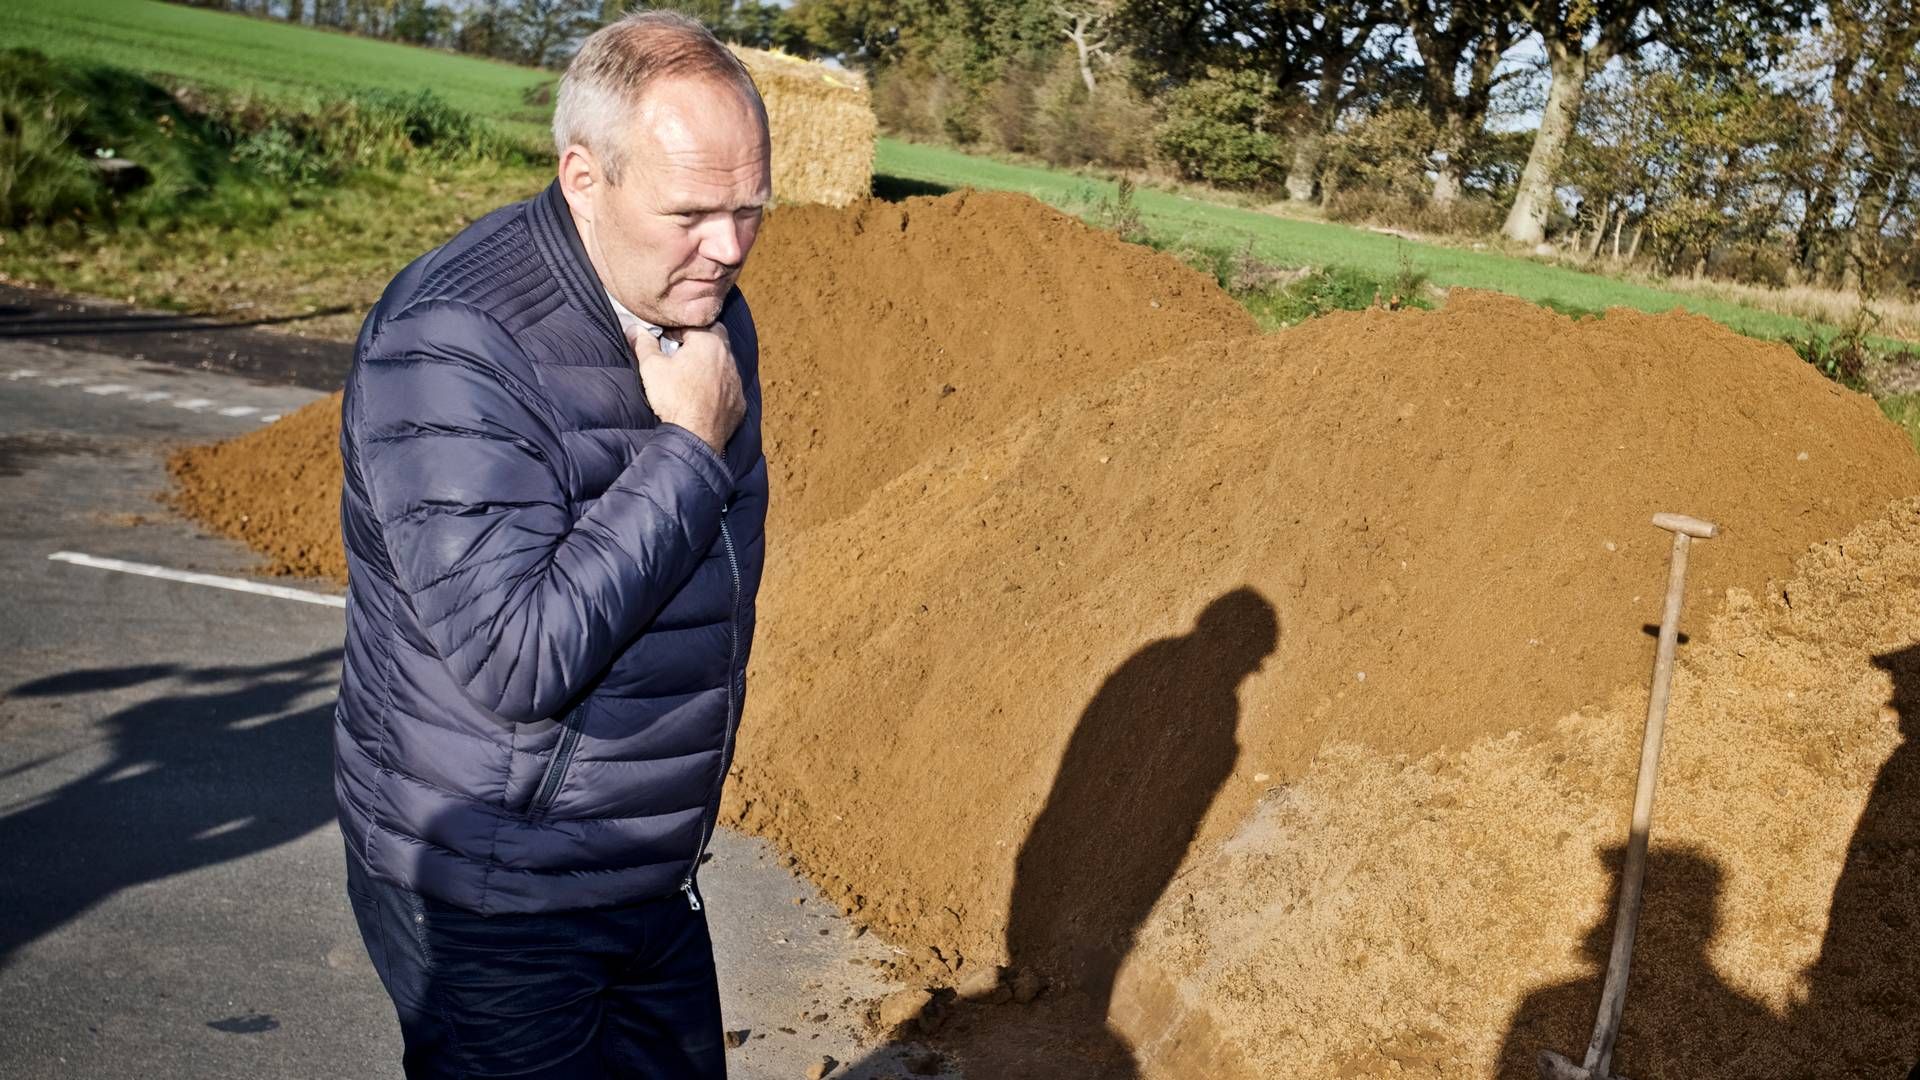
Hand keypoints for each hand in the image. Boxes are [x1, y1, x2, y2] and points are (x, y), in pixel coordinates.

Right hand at [632, 323, 744, 455]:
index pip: (691, 324)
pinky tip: (702, 395)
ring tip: (689, 375)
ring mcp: (736, 380)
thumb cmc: (674, 399)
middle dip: (696, 341)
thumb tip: (634, 330)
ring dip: (709, 363)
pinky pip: (728, 387)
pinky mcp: (739, 401)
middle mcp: (727, 357)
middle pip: (713, 338)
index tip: (664, 340)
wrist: (695, 437)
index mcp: (708, 341)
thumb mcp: (651, 367)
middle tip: (678, 353)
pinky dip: (717, 387)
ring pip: (723, 362)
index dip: (675, 330)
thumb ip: (643, 344)